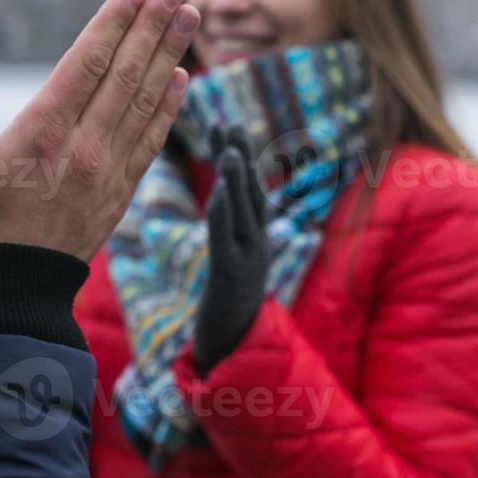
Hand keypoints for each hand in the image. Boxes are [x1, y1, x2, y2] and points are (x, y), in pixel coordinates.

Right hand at [0, 0, 198, 262]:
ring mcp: (107, 171)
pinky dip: (169, 107)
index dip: (114, 24)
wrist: (10, 292)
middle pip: (126, 74)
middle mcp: (84, 147)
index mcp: (43, 133)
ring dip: (170, 55)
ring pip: (146, 101)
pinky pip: (151, 140)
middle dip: (153, 27)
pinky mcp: (119, 192)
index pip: (87, 64)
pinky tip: (182, 78)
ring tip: (190, 17)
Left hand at [194, 125, 270, 373]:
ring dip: (237, 176)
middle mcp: (257, 244)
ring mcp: (248, 260)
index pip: (248, 190)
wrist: (235, 356)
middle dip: (239, 155)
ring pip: (244, 211)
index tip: (228, 128)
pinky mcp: (232, 278)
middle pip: (249, 191)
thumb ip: (233, 235)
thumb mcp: (234, 266)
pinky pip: (228, 238)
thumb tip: (231, 206)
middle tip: (228, 122)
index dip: (240, 158)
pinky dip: (225, 211)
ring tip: (229, 146)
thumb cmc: (228, 312)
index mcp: (255, 238)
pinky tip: (220, 189)